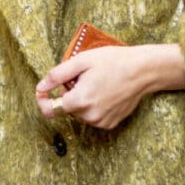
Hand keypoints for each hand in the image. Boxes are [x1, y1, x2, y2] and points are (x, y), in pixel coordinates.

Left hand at [34, 43, 184, 128]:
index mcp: (79, 101)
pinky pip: (92, 116)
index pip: (50, 110)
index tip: (43, 90)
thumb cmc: (113, 61)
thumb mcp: (81, 61)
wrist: (143, 70)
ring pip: (79, 112)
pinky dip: (92, 106)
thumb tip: (41, 87)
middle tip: (82, 77)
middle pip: (66, 108)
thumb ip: (57, 75)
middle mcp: (89, 116)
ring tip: (96, 83)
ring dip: (80, 99)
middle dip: (68, 94)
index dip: (43, 99)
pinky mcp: (110, 123)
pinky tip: (104, 92)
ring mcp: (101, 122)